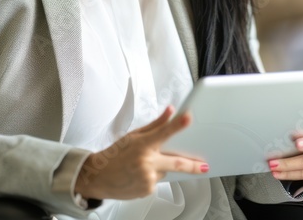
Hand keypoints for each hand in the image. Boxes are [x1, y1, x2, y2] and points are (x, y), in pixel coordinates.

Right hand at [74, 106, 207, 200]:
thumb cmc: (114, 154)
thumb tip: (170, 111)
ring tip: (142, 164)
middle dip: (193, 166)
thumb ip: (155, 125)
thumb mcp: (132, 135)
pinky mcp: (147, 190)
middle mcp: (146, 163)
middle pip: (176, 163)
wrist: (98, 177)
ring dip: (160, 167)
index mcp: (141, 145)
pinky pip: (157, 180)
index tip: (188, 118)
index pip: (163, 132)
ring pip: (165, 171)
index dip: (177, 125)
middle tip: (205, 166)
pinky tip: (139, 173)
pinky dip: (153, 176)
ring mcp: (147, 179)